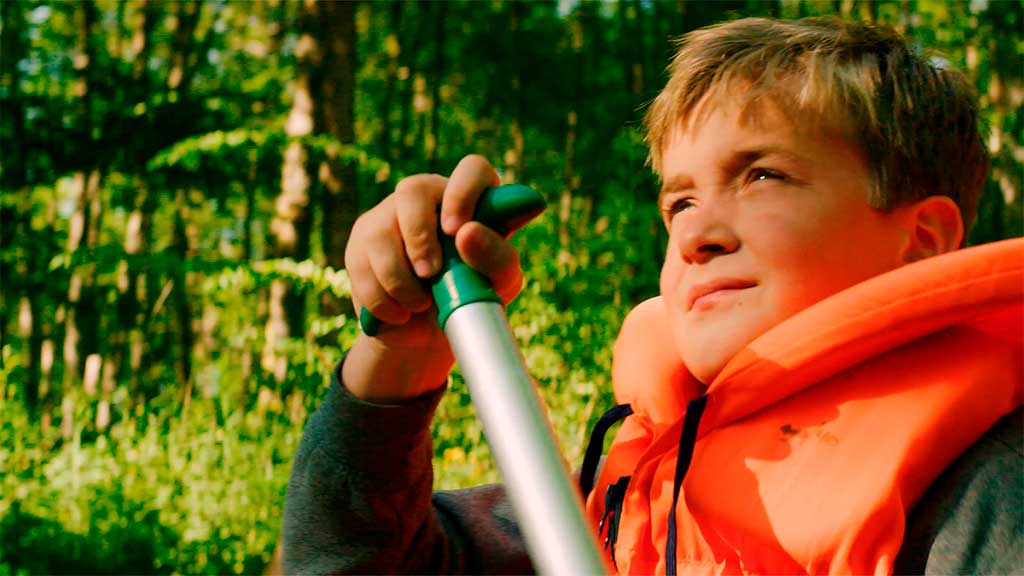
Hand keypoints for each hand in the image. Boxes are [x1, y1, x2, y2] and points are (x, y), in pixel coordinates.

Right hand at [342, 155, 523, 402]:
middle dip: (419, 237)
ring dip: (400, 280)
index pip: (472, 169)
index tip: (457, 232)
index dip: (463, 194)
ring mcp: (388, 216)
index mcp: (469, 197)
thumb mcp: (499, 283)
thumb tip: (465, 233)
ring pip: (380, 233)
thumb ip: (496, 257)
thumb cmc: (474, 294)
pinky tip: (400, 313)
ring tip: (420, 305)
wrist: (431, 331)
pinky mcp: (360, 244)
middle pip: (412, 190)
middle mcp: (427, 197)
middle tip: (431, 274)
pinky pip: (362, 267)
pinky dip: (382, 300)